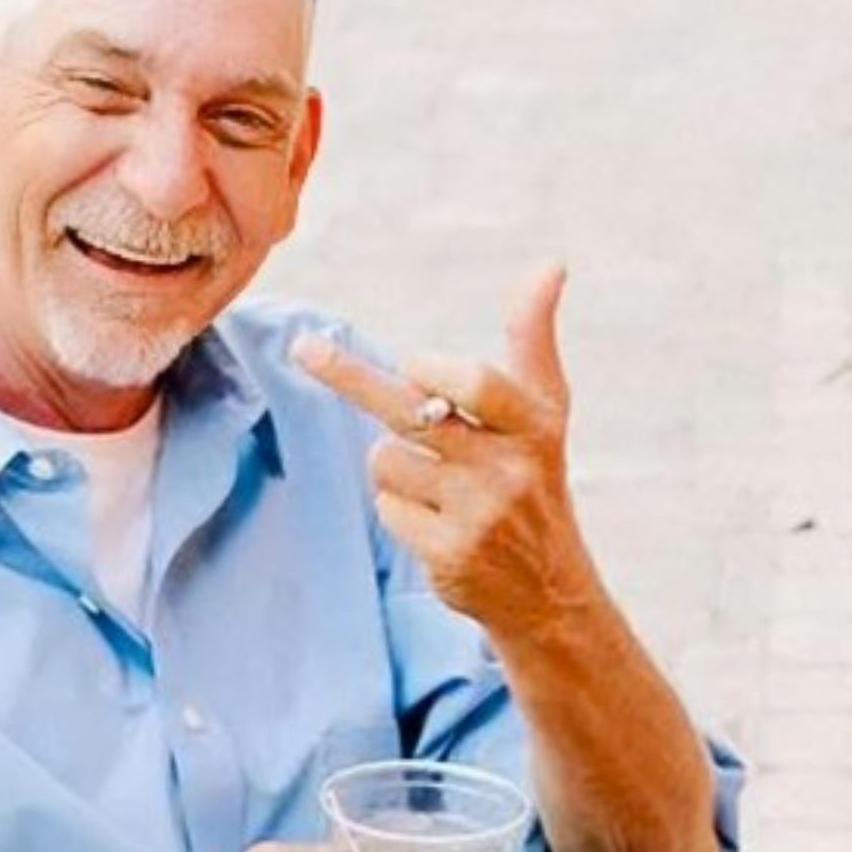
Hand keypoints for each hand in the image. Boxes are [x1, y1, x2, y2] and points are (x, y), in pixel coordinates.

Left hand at [292, 264, 593, 633]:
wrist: (547, 587)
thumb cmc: (535, 477)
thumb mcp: (545, 409)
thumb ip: (534, 336)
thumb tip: (550, 263)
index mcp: (533, 426)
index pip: (473, 382)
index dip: (432, 369)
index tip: (411, 365)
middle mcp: (508, 470)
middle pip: (409, 412)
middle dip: (348, 375)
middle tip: (302, 346)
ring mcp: (477, 515)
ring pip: (386, 460)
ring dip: (395, 465)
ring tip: (436, 483)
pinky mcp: (448, 554)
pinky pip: (385, 506)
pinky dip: (397, 507)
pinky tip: (434, 521)